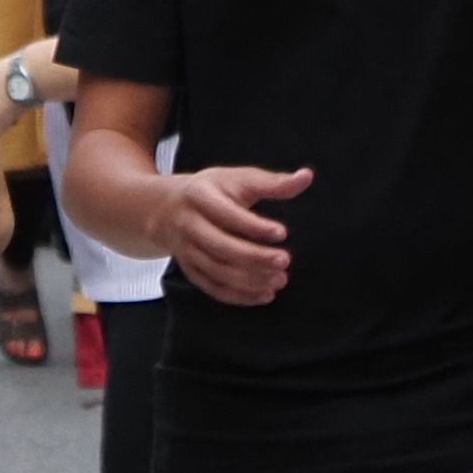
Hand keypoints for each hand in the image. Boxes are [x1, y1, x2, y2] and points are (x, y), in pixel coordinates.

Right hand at [161, 159, 314, 306]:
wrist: (165, 209)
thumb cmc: (212, 191)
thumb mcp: (238, 178)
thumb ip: (273, 182)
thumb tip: (307, 177)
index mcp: (200, 196)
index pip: (228, 215)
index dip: (255, 226)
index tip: (283, 233)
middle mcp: (189, 225)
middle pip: (222, 247)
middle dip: (255, 258)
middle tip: (285, 261)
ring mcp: (186, 251)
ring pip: (218, 271)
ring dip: (250, 280)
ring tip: (280, 280)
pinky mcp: (190, 270)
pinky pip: (213, 288)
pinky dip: (239, 296)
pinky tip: (264, 295)